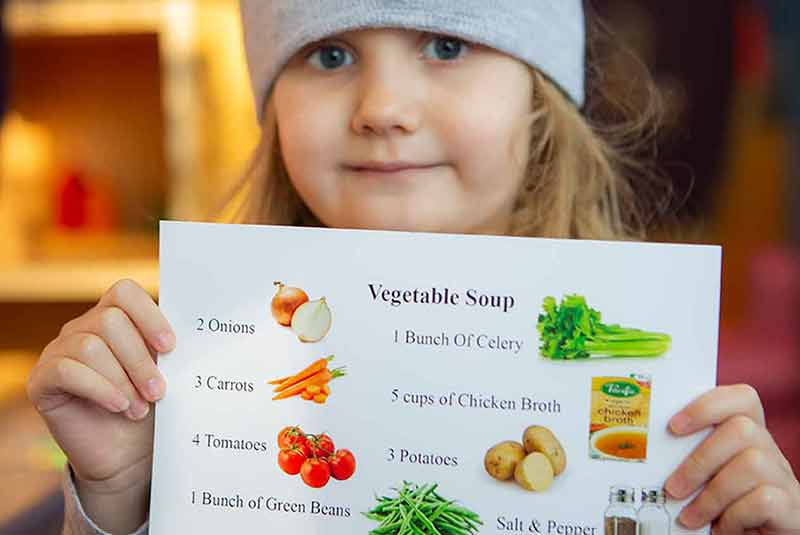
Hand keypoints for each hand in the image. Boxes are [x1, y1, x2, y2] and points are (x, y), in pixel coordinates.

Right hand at [27, 279, 174, 532]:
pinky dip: (99, 389)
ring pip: (90, 346)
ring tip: (140, 408)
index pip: (125, 292)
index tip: (170, 347)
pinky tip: (118, 407)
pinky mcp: (43, 380)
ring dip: (122, 379)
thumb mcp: (164, 373)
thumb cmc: (150, 406)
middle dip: (139, 359)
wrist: (127, 455)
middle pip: (110, 320)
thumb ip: (166, 349)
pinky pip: (67, 371)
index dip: (148, 315)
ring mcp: (59, 352)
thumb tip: (193, 332)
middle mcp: (83, 328)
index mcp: (115, 317)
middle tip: (159, 392)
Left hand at [666, 384, 799, 532]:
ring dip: (711, 495)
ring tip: (690, 517)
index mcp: (748, 435)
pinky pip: (764, 500)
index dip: (706, 406)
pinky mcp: (792, 507)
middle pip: (742, 430)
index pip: (741, 398)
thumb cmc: (725, 505)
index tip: (673, 426)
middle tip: (672, 489)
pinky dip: (734, 516)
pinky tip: (722, 529)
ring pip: (751, 464)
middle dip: (699, 461)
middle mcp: (770, 451)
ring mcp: (783, 478)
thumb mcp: (707, 475)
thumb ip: (688, 457)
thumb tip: (648, 451)